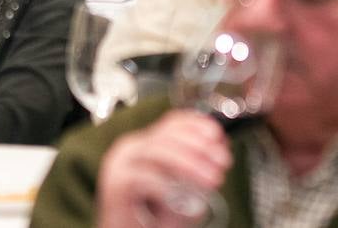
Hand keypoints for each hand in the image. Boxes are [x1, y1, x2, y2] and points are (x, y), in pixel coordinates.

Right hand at [97, 111, 230, 226]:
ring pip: (157, 151)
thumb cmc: (157, 215)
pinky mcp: (115, 184)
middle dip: (200, 147)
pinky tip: (179, 195)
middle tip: (222, 163)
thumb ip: (199, 165)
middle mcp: (132, 148)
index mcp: (148, 143)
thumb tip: (220, 146)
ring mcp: (120, 164)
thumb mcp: (186, 185)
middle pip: (167, 135)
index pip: (173, 123)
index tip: (218, 136)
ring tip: (211, 179)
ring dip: (190, 165)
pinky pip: (142, 178)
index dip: (198, 125)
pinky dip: (165, 185)